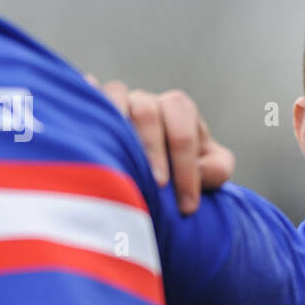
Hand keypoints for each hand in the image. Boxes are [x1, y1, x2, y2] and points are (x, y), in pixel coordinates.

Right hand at [87, 75, 235, 213]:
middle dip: (155, 150)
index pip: (184, 132)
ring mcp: (116, 102)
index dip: (187, 169)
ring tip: (123, 163)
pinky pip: (87, 98)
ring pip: (116, 100)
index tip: (186, 206)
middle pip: (149, 113)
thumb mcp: (209, 174)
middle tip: (158, 185)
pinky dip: (89, 105)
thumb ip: (217, 169)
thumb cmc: (182, 173)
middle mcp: (146, 102)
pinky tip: (89, 132)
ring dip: (121, 131)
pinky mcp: (89, 107)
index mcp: (178, 111)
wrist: (152, 176)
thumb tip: (200, 171)